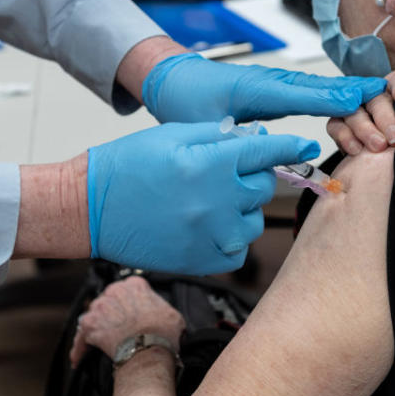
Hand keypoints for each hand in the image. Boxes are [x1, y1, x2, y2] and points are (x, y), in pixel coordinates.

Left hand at [70, 276, 184, 367]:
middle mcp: (114, 290)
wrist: (149, 350)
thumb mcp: (173, 314)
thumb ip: (162, 308)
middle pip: (108, 301)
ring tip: (99, 344)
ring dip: (96, 328)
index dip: (129, 304)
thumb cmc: (163, 333)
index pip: (127, 290)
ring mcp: (99, 307)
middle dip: (110, 314)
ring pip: (93, 316)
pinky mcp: (89, 325)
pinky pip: (81, 337)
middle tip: (118, 329)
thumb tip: (163, 316)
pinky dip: (80, 349)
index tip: (130, 314)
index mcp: (134, 285)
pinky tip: (79, 359)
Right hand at [88, 121, 319, 274]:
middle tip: (226, 173)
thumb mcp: (172, 135)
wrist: (89, 209)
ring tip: (211, 201)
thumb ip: (218, 134)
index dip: (289, 147)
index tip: (305, 147)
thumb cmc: (126, 167)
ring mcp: (211, 235)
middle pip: (264, 187)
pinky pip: (238, 250)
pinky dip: (230, 238)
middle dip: (252, 176)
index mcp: (210, 164)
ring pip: (254, 220)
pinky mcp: (202, 261)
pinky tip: (208, 225)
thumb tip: (255, 136)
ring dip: (242, 209)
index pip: (267, 151)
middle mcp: (216, 202)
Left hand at [142, 53, 387, 123]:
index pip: (306, 94)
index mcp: (257, 89)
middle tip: (390, 98)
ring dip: (350, 93)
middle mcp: (272, 82)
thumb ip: (241, 140)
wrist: (170, 81)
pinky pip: (311, 92)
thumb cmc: (186, 102)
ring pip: (320, 88)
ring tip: (383, 96)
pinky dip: (334, 95)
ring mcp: (276, 83)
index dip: (337, 98)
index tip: (366, 99)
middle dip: (357, 94)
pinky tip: (352, 99)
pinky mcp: (276, 90)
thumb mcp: (210, 127)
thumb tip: (272, 155)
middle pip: (322, 87)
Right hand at [326, 70, 394, 154]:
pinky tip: (356, 149)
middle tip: (394, 137)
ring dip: (364, 129)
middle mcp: (376, 97)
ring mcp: (357, 110)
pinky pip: (336, 125)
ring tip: (378, 146)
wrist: (390, 167)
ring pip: (353, 110)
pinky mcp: (342, 126)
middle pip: (375, 98)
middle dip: (385, 117)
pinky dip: (344, 136)